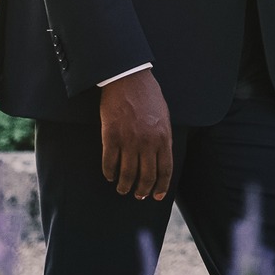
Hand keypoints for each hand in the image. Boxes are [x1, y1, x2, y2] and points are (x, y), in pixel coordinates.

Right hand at [99, 68, 172, 199]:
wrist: (128, 78)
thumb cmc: (148, 95)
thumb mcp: (164, 117)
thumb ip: (163, 138)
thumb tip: (161, 159)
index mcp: (163, 138)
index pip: (165, 170)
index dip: (161, 187)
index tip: (157, 196)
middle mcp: (147, 142)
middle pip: (146, 176)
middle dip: (142, 190)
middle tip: (138, 195)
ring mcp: (128, 140)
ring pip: (127, 174)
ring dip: (124, 186)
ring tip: (122, 189)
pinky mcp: (111, 136)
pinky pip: (109, 162)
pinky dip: (109, 173)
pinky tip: (109, 176)